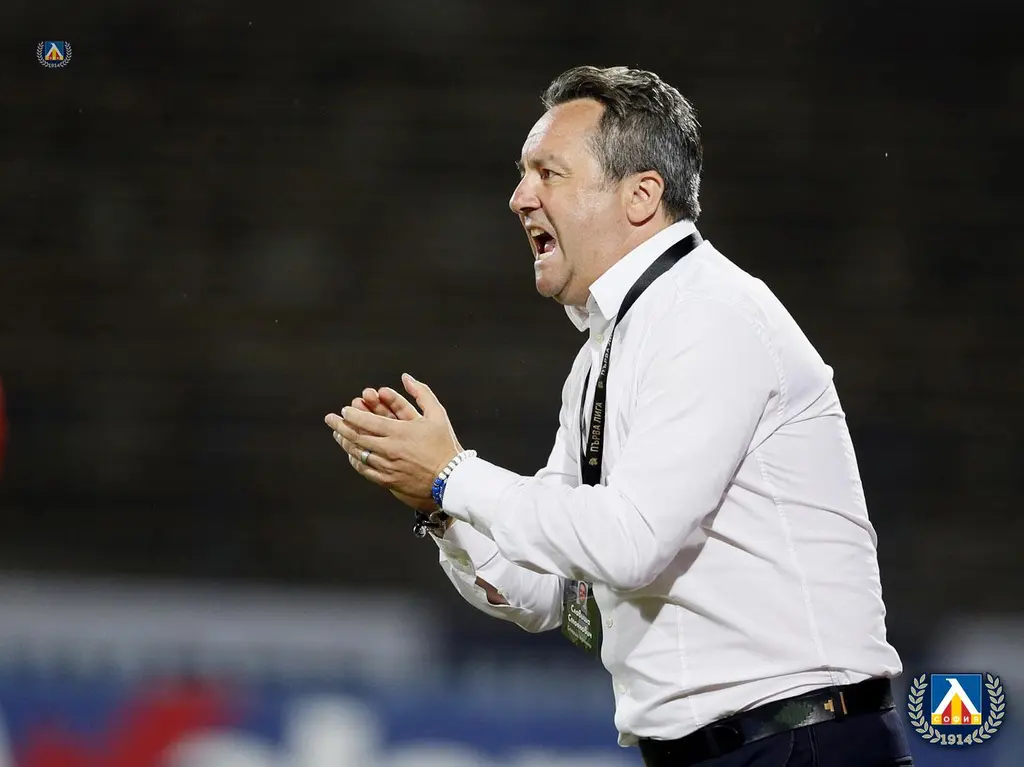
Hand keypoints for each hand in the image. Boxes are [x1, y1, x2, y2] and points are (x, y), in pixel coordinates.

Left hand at [341, 387, 437, 511]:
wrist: (450, 478)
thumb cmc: (444, 444)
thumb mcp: (437, 414)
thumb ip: (421, 393)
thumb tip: (406, 378)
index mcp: (399, 432)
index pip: (367, 422)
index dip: (352, 415)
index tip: (345, 409)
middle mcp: (390, 449)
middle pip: (357, 436)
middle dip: (340, 426)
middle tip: (330, 419)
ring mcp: (387, 466)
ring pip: (358, 453)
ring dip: (345, 442)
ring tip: (337, 434)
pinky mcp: (388, 480)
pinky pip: (365, 469)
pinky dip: (355, 460)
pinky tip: (351, 453)